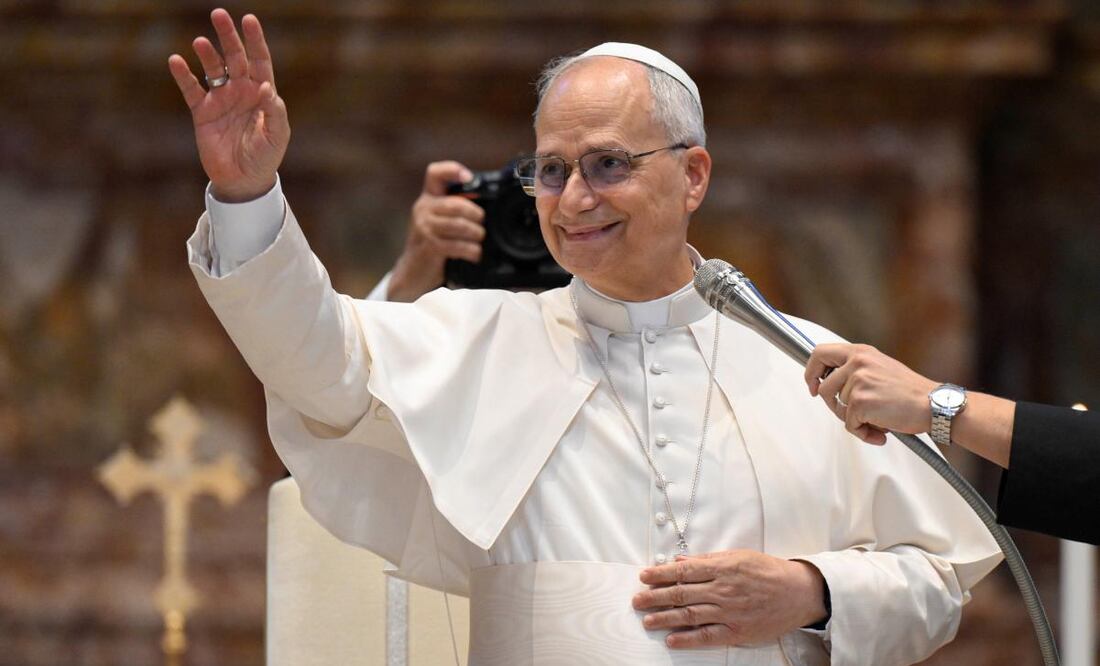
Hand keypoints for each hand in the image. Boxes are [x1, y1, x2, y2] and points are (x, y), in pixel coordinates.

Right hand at [168, 9, 288, 201]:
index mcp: (262, 93)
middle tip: (218, 15)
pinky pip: (191, 89)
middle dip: (228, 37)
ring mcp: (221, 99)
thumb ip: (274, 112)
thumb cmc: (265, 156)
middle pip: (234, 57)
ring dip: (207, 54)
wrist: (243, 180)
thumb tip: (267, 88)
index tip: (249, 19)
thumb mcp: (276, 136)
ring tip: (201, 42)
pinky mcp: (202, 112)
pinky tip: (176, 61)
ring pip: (212, 69)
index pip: (259, 60)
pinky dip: (183, 75)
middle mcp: (241, 91)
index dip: (255, 40)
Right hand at [386, 161, 485, 301]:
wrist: (412, 272)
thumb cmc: (432, 245)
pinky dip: (471, 251)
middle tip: (481, 223)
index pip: (435, 173)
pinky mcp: (429, 246)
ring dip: (476, 234)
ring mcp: (424, 228)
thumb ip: (455, 210)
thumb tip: (486, 207)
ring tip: (479, 240)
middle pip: (456, 204)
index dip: (452, 170)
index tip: (468, 177)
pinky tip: (475, 254)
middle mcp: (423, 209)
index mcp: (428, 199)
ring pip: (459, 225)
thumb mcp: (439, 221)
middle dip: (475, 214)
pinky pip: (457, 245)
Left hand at [632, 550, 825, 648]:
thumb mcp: (738, 556)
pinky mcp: (738, 631)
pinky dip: (689, 639)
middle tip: (637, 600)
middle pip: (682, 593)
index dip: (661, 574)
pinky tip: (672, 640)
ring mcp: (730, 612)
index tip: (643, 577)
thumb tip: (680, 561)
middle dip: (656, 597)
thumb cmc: (767, 571)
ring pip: (691, 615)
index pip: (684, 571)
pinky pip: (709, 636)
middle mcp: (723, 589)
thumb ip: (707, 560)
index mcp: (723, 568)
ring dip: (666, 618)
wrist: (798, 593)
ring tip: (647, 620)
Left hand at [804, 343, 938, 444]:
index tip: (813, 386)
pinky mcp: (860, 402)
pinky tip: (881, 431)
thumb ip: (855, 369)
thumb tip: (829, 380)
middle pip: (823, 388)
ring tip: (878, 419)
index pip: (819, 353)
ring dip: (855, 420)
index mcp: (860, 352)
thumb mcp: (879, 367)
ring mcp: (857, 382)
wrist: (934, 405)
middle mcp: (857, 363)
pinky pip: (850, 425)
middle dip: (832, 405)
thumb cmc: (910, 391)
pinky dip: (863, 433)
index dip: (811, 372)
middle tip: (849, 413)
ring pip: (837, 409)